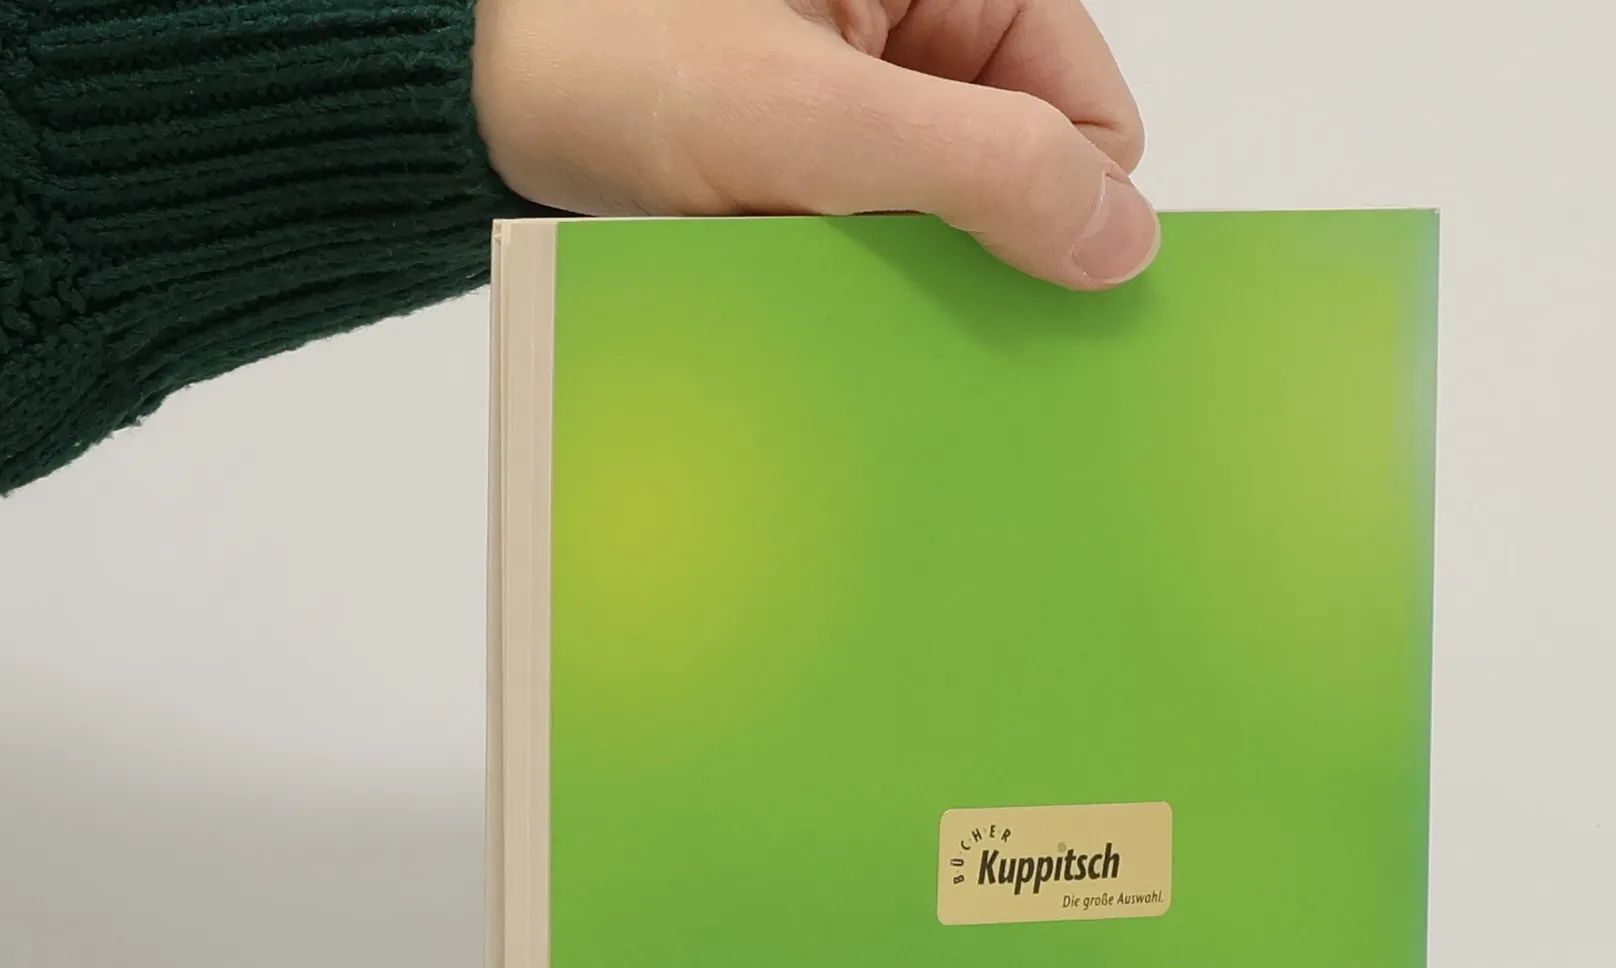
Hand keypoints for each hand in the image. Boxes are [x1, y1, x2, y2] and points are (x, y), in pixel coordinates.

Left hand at [472, 0, 1157, 289]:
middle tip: (887, 268)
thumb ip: (978, 167)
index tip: (996, 273)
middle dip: (976, 245)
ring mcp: (877, 96)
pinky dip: (861, 274)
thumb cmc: (611, 54)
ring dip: (910, 268)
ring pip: (962, 220)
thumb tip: (1120, 241)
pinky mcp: (827, 154)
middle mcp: (928, 29)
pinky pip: (892, 239)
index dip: (1060, 207)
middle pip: (1031, 173)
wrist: (480, 89)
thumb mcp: (810, 116)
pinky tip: (803, 273)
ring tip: (821, 260)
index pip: (1094, 117)